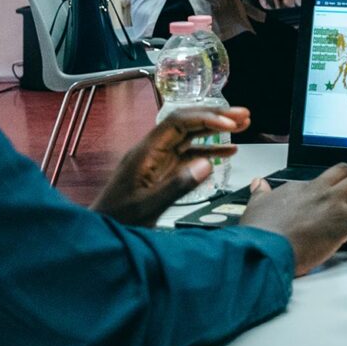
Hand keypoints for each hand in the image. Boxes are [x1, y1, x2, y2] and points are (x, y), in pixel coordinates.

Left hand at [93, 106, 248, 225]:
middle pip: (187, 124)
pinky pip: (189, 154)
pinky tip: (228, 151)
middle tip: (243, 115)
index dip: (205, 119)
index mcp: (145, 152)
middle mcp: (152, 151)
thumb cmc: (118, 220)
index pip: (178, 123)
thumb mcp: (148, 206)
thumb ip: (177, 186)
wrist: (103, 230)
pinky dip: (210, 150)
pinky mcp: (163, 171)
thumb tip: (206, 165)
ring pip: (191, 137)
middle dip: (216, 117)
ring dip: (216, 130)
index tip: (228, 124)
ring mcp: (158, 160)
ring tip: (243, 125)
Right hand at [242, 164, 346, 274]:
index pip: (325, 178)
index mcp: (301, 188)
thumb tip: (258, 184)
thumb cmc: (260, 232)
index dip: (336, 181)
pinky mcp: (344, 223)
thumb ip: (260, 194)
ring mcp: (334, 205)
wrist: (265, 247)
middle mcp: (320, 191)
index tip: (341, 187)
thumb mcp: (257, 207)